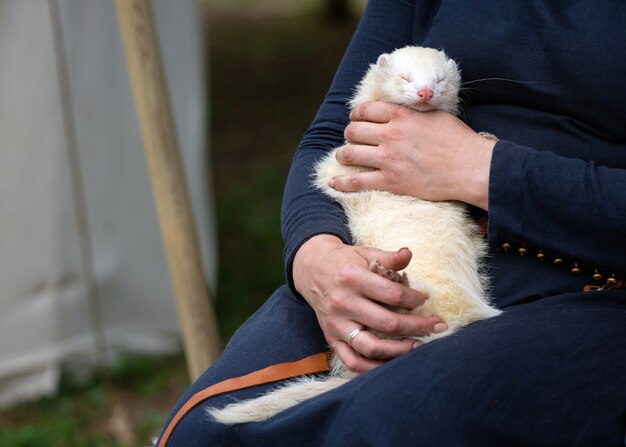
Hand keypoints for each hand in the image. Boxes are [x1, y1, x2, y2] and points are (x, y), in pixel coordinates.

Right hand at [293, 234, 445, 372]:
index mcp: (352, 278)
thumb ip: (389, 257)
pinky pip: (352, 361)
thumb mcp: (365, 252)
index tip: (426, 300)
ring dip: (399, 351)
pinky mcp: (331, 338)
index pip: (392, 294)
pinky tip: (392, 363)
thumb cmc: (345, 262)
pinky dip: (373, 368)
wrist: (311, 270)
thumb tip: (409, 254)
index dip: (415, 298)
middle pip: (387, 323)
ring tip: (418, 346)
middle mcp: (343, 303)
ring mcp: (336, 324)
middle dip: (418, 327)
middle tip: (437, 327)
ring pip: (371, 347)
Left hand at [330, 102, 494, 209]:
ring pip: (349, 153)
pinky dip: (341, 182)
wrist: (471, 168)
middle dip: (350, 134)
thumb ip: (413, 113)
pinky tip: (333, 183)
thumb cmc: (459, 141)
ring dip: (343, 155)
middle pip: (353, 130)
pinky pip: (357, 181)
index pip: (365, 110)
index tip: (357, 120)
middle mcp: (390, 134)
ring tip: (344, 157)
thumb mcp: (435, 115)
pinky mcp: (390, 181)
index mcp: (401, 115)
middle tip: (353, 139)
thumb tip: (402, 111)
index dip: (357, 115)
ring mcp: (388, 159)